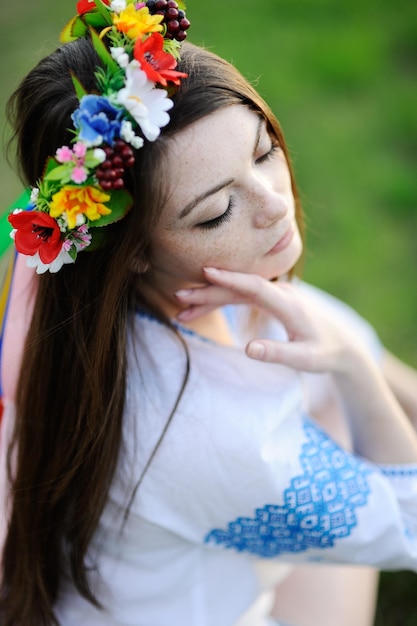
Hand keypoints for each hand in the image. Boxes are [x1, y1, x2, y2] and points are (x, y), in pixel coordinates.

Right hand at [175, 267, 362, 373]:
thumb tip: (248, 350)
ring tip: (181, 308)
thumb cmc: (325, 352)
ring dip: (209, 297)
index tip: (205, 272)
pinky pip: (240, 296)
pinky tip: (199, 308)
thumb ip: (278, 354)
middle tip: (179, 297)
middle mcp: (281, 292)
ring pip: (236, 291)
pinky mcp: (270, 298)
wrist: (343, 343)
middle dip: (208, 291)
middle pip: (239, 287)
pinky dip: (220, 301)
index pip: (255, 286)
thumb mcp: (305, 359)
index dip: (230, 278)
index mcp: (289, 304)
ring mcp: (275, 293)